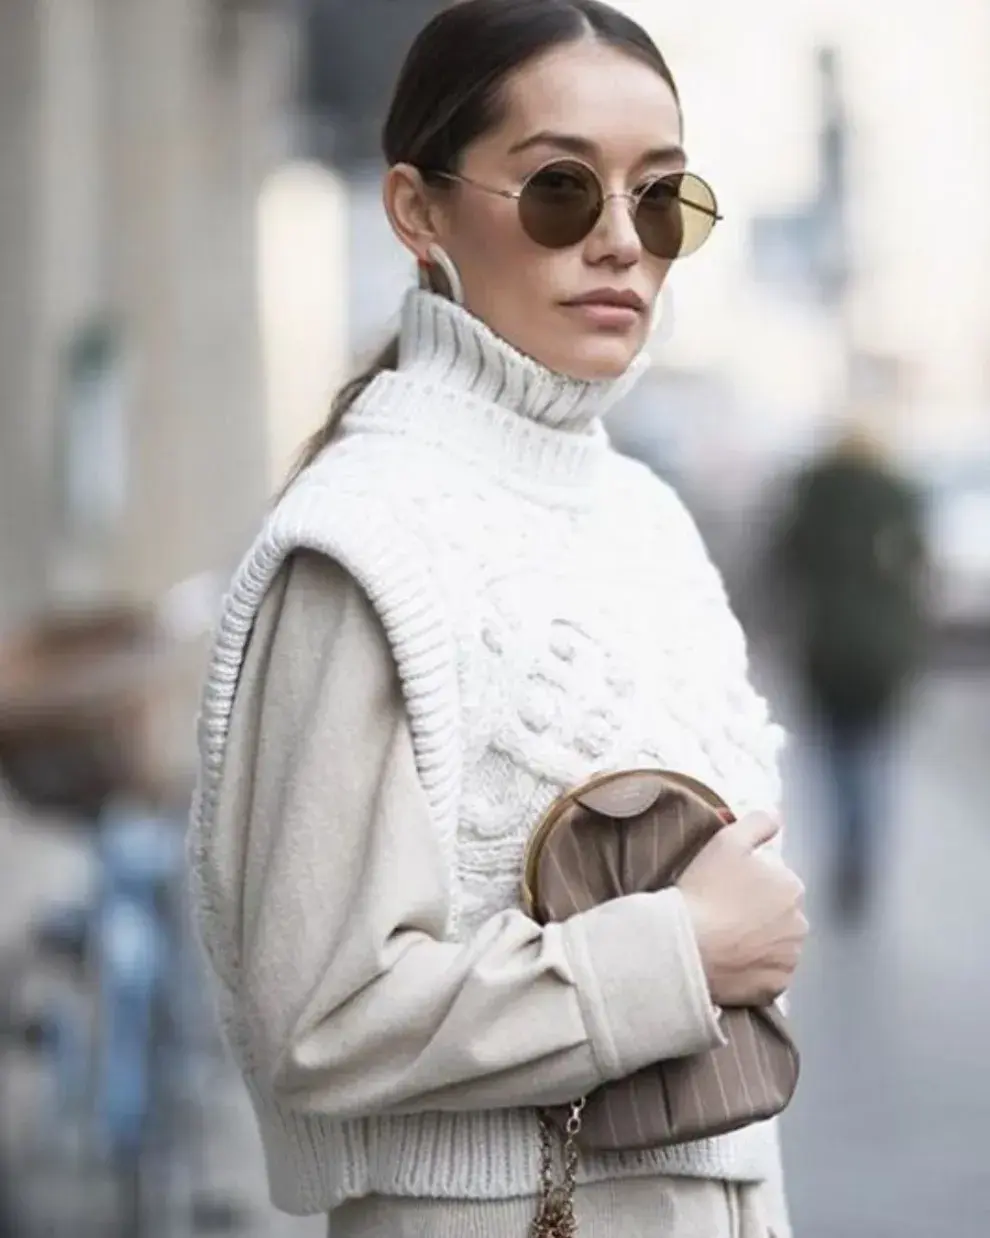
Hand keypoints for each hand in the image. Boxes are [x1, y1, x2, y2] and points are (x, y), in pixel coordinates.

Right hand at [676, 812, 807, 1007]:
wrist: (686, 945)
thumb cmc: (705, 890)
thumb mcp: (727, 841)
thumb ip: (758, 822)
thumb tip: (778, 816)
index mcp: (792, 886)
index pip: (772, 881)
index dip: (745, 883)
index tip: (721, 888)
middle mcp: (800, 924)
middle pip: (776, 913)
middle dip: (756, 913)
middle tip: (720, 914)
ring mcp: (789, 959)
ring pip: (774, 944)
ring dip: (756, 941)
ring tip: (722, 939)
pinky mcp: (775, 988)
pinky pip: (766, 974)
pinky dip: (751, 969)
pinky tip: (728, 961)